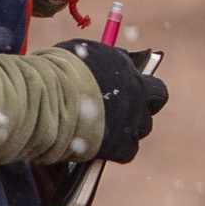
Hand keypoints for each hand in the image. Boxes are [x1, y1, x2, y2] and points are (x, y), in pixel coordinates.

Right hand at [57, 40, 168, 163]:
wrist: (48, 98)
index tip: (121, 87)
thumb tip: (94, 64)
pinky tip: (102, 150)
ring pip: (144, 126)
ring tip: (107, 132)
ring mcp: (131, 118)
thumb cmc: (54, 72)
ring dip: (129, 128)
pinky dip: (117, 152)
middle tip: (124, 109)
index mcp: (125, 65)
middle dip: (142, 103)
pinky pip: (128, 151)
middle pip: (157, 97)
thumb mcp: (76, 53)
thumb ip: (93, 61)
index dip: (133, 82)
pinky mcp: (120, 144)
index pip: (141, 72)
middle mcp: (136, 91)